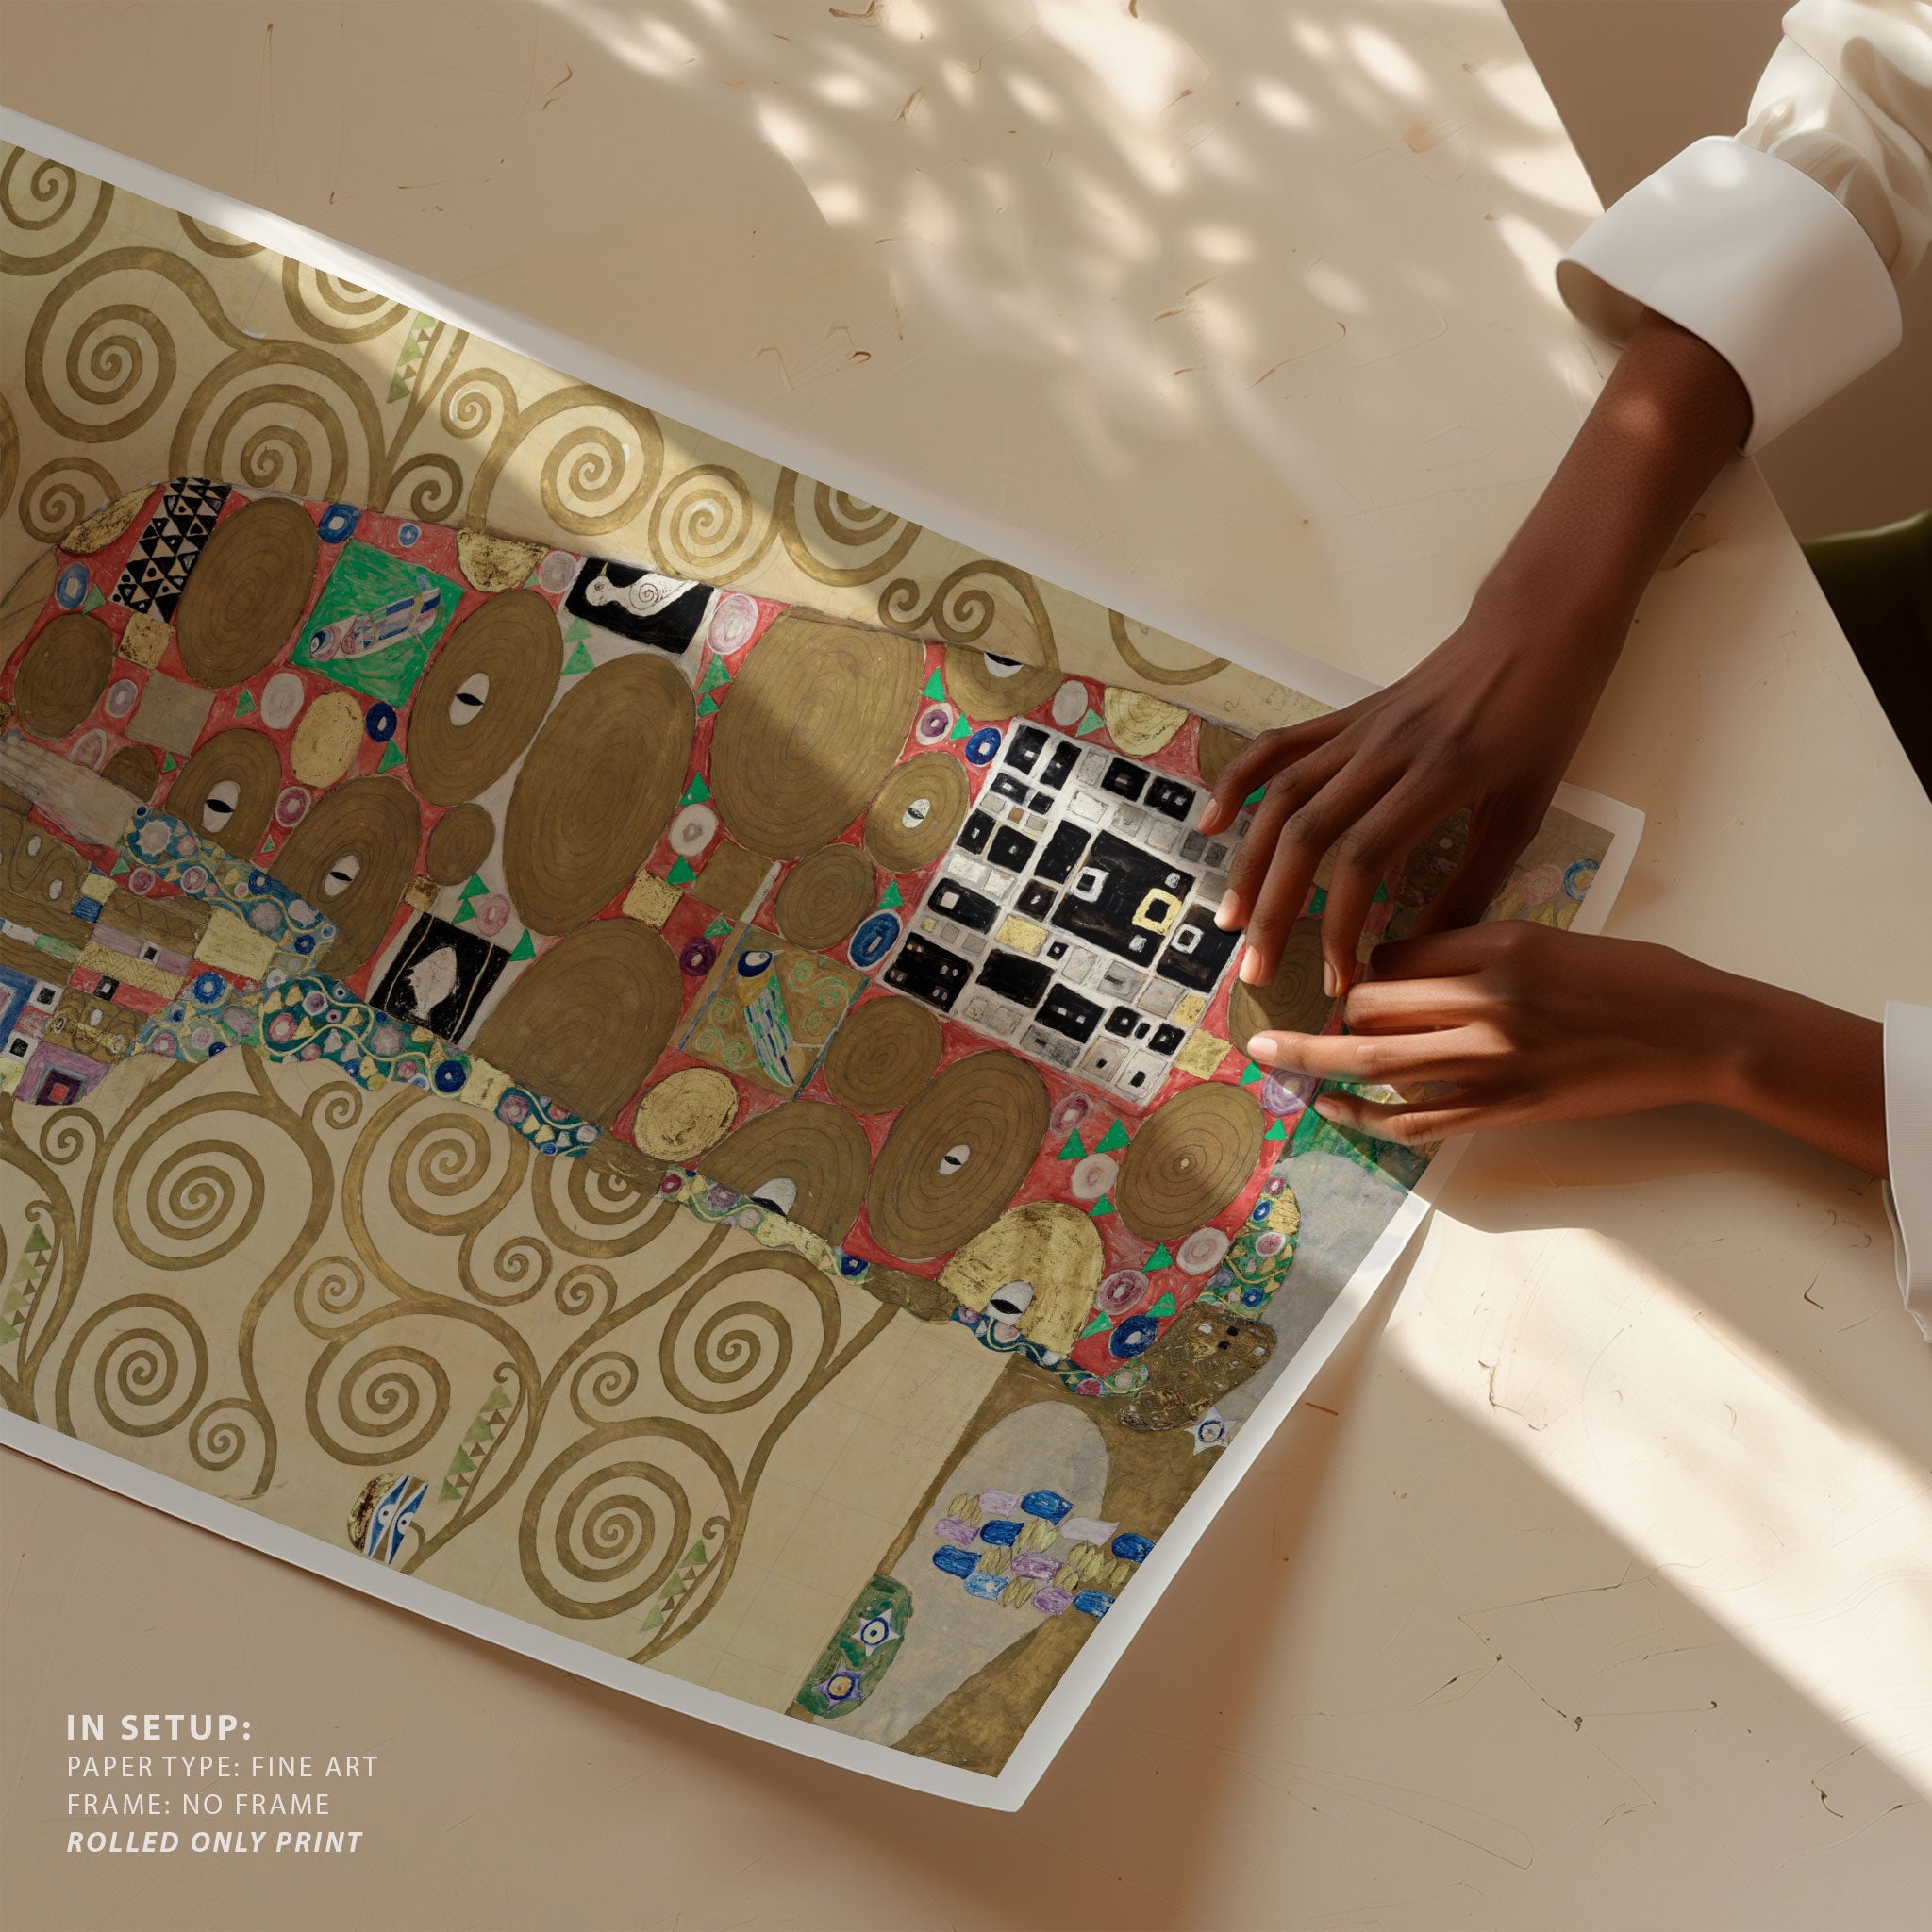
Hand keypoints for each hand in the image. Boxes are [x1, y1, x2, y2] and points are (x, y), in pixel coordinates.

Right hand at [1198, 590, 1621, 992]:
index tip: (1339, 980)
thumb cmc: (1541, 723)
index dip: (1341, 925)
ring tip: (1232, 920)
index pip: (1365, 859)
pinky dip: (1239, 783)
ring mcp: (1359, 729)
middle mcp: (1386, 749)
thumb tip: (1424, 953)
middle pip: (1307, 834)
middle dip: (1276, 910)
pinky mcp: (1346, 716)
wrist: (1535, 629)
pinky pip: (1279, 747)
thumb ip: (1472, 884)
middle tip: (1259, 969)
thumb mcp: (1523, 811)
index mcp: (1439, 775)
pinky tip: (1213, 824)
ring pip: (1282, 797)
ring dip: (1249, 863)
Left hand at [1245, 923, 1887, 1177]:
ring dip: (1314, 1062)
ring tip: (1270, 1061)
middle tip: (1280, 1018)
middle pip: (1370, 1003)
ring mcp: (1492, 1061)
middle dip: (1326, 1013)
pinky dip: (1364, 1116)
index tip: (1347, 975)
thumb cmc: (1633, 978)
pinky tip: (1331, 1109)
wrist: (1698, 1033)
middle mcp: (1485, 1001)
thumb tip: (1400, 970)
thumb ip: (1475, 952)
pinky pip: (1415, 1120)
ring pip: (1375, 1061)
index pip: (1394, 951)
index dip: (1363, 965)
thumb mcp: (1548, 939)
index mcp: (1496, 945)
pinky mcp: (1505, 1108)